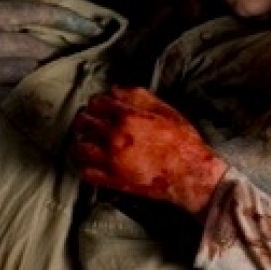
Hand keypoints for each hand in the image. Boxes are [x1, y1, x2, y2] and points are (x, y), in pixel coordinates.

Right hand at [0, 0, 102, 136]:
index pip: (25, 10)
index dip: (62, 17)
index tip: (90, 26)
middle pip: (33, 45)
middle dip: (56, 53)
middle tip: (74, 58)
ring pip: (28, 70)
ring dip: (43, 74)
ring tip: (52, 76)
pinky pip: (16, 94)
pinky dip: (28, 93)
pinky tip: (31, 93)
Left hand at [70, 86, 227, 216]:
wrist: (191, 174)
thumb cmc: (182, 143)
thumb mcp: (165, 111)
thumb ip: (138, 96)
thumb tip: (116, 89)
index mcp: (128, 117)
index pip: (97, 102)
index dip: (97, 103)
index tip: (99, 107)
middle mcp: (115, 137)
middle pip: (84, 122)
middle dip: (85, 120)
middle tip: (89, 122)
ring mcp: (112, 160)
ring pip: (79, 147)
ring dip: (80, 142)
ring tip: (86, 142)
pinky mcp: (113, 180)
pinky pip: (86, 173)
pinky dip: (83, 166)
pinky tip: (88, 163)